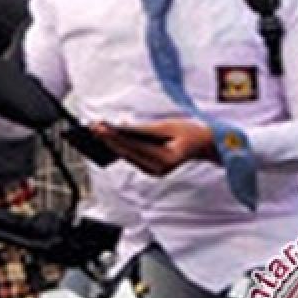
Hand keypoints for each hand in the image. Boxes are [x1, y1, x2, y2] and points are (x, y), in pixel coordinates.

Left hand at [90, 118, 215, 176]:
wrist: (205, 144)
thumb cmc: (190, 133)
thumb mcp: (168, 126)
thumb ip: (144, 129)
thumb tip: (121, 127)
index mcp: (166, 159)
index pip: (134, 147)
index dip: (115, 136)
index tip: (100, 127)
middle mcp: (159, 169)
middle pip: (127, 153)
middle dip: (108, 140)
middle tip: (93, 128)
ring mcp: (155, 171)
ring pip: (127, 157)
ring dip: (112, 143)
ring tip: (97, 130)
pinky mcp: (151, 169)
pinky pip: (132, 158)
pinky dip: (121, 147)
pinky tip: (109, 137)